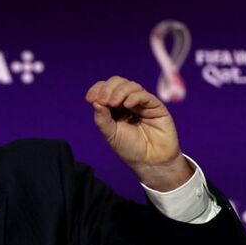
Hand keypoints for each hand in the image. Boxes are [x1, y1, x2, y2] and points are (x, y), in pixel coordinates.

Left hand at [85, 76, 193, 190]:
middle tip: (103, 100)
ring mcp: (142, 103)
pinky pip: (145, 96)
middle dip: (108, 88)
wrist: (150, 162)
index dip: (97, 89)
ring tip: (113, 103)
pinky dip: (134, 97)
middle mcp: (128, 101)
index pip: (105, 89)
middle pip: (118, 83)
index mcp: (115, 107)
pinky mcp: (156, 106)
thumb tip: (94, 101)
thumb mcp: (111, 134)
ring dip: (120, 91)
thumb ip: (102, 118)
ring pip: (131, 86)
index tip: (89, 99)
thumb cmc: (130, 148)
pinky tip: (127, 104)